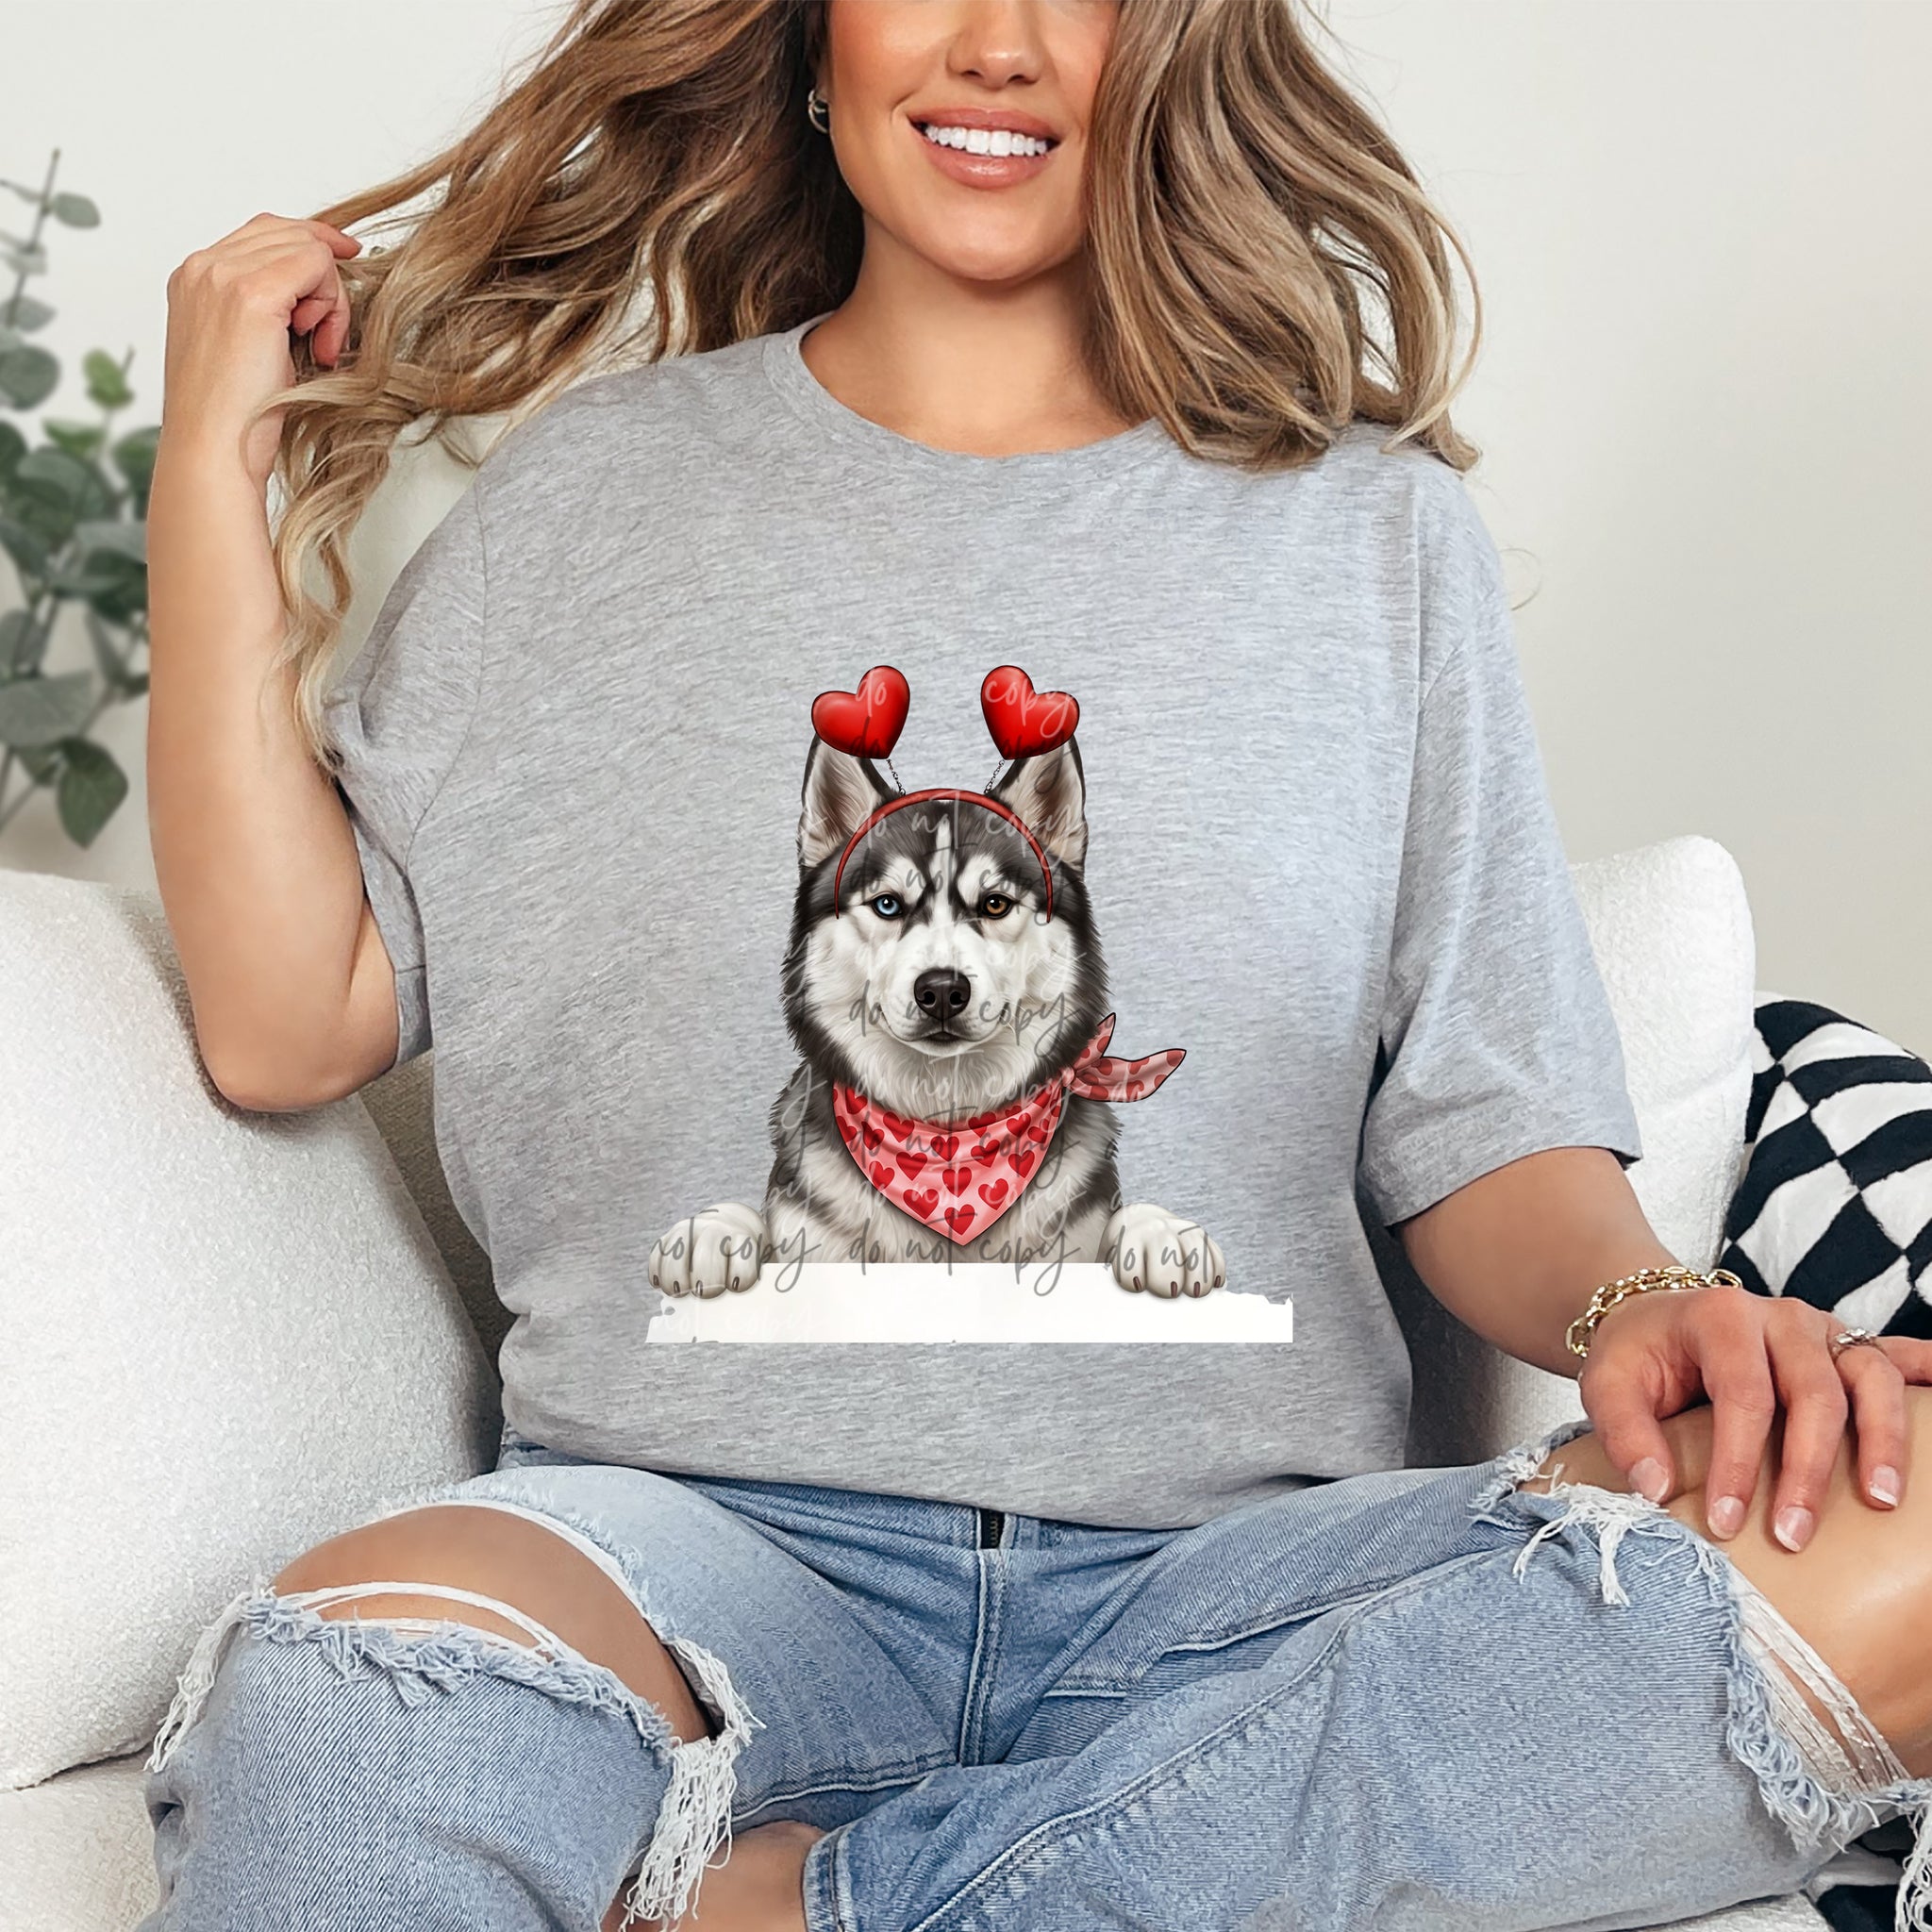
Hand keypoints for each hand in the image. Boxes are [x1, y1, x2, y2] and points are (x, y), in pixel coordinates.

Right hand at [161, 211, 362, 488]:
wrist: (213, 451)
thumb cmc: (235, 418)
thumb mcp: (250, 348)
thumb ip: (270, 308)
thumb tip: (315, 288)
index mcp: (194, 278)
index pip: (263, 233)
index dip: (311, 250)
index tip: (346, 267)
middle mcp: (202, 267)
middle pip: (287, 232)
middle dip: (323, 281)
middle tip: (326, 337)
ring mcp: (222, 275)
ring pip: (306, 246)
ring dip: (330, 298)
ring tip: (320, 347)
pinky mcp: (252, 294)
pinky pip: (317, 262)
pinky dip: (333, 304)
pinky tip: (322, 346)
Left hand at [1577, 1279, 1931, 1550]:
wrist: (1650, 1313)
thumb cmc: (1635, 1353)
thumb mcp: (1605, 1383)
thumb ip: (1624, 1433)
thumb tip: (1656, 1489)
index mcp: (1722, 1318)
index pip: (1743, 1396)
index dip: (1740, 1464)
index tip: (1728, 1524)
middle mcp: (1781, 1317)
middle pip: (1815, 1393)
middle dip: (1808, 1471)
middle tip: (1794, 1536)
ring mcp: (1821, 1328)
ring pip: (1869, 1377)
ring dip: (1883, 1441)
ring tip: (1880, 1502)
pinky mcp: (1843, 1345)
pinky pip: (1895, 1356)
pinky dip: (1927, 1372)